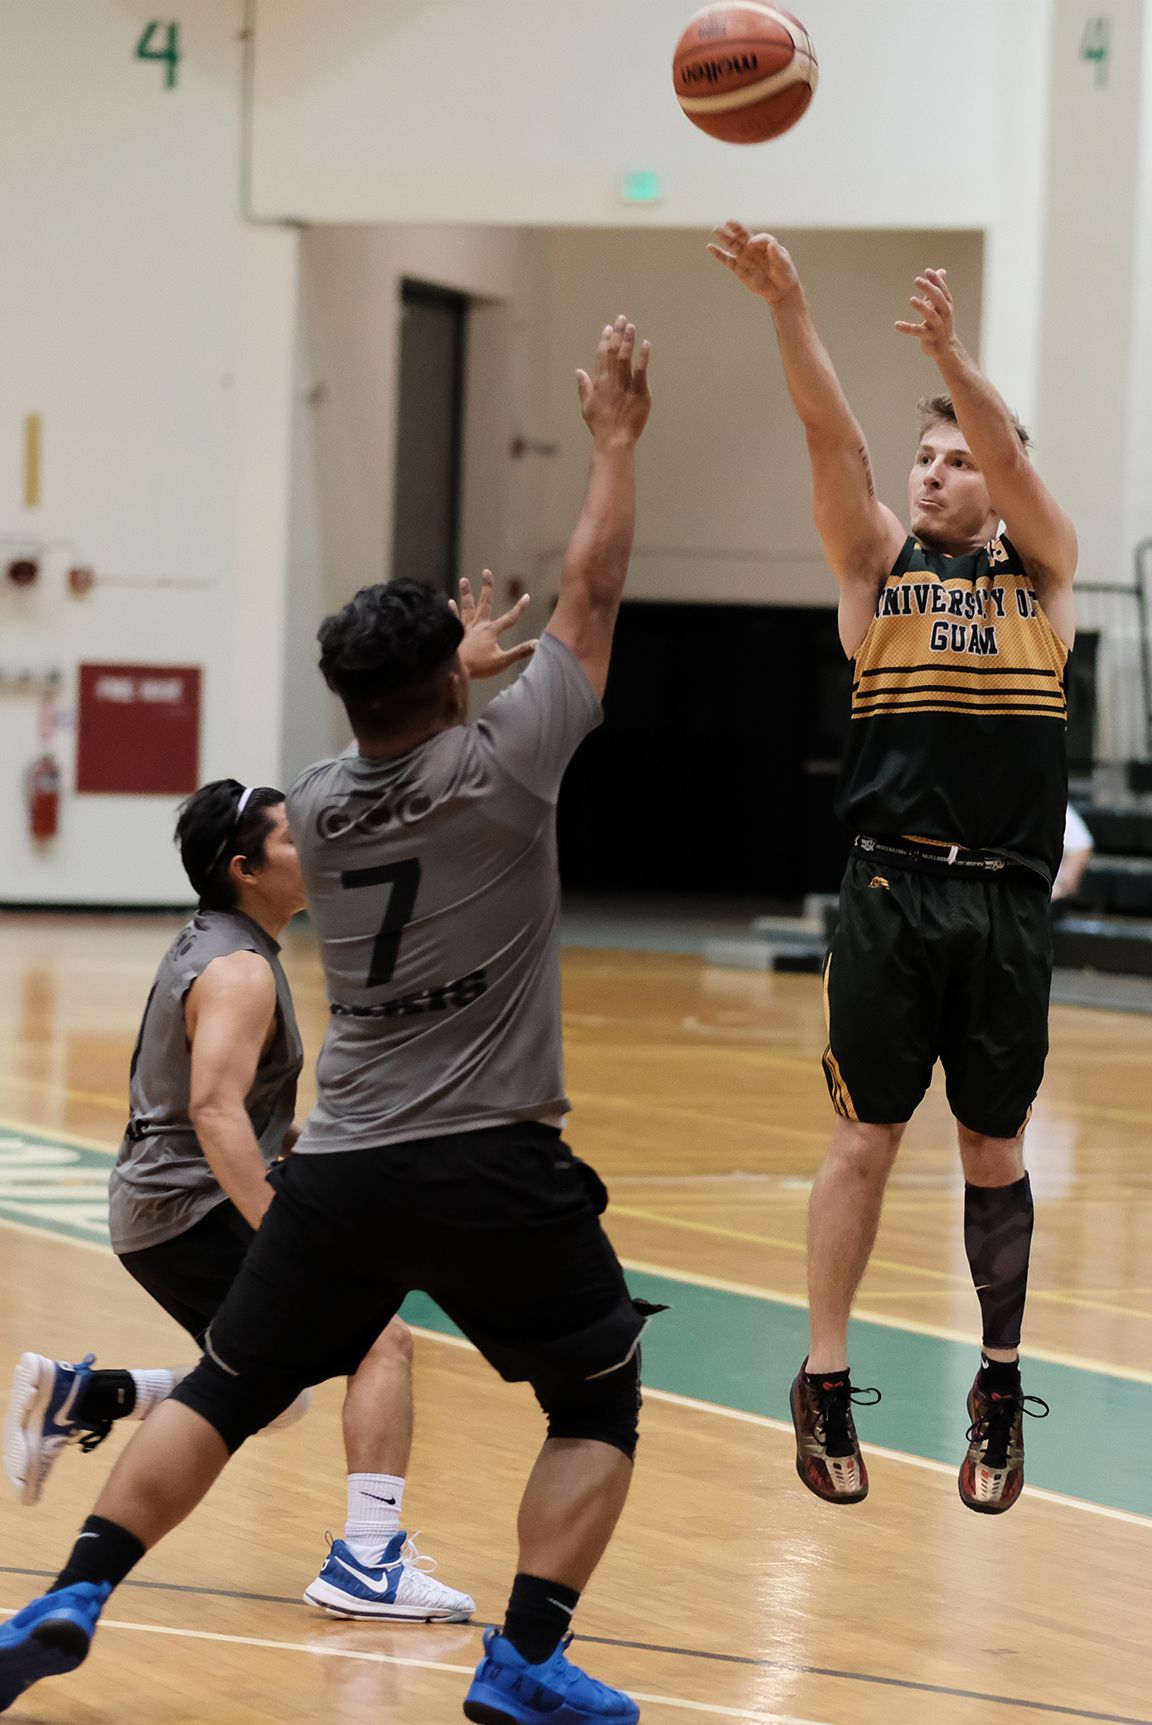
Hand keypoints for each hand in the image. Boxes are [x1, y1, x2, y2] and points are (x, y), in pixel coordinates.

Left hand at [451, 569, 536, 679]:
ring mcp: (466, 628)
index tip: (526, 596)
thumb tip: (538, 644)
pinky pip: (454, 619)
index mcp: (491, 631)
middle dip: (487, 587)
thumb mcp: (503, 661)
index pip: (509, 618)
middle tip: (486, 571)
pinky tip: (449, 601)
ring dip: (466, 593)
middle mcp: (478, 625)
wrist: (455, 670)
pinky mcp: (456, 633)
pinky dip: (452, 610)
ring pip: (467, 607)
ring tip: (464, 580)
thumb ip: (520, 652)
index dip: (519, 608)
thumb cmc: (479, 666)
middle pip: (485, 603)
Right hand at [576, 315, 651, 446]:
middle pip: (613, 352)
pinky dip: (643, 357)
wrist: (613, 440)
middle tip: (622, 319)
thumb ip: (584, 387)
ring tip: (631, 326)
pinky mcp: (639, 393)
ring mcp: (625, 386)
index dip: (605, 340)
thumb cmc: (600, 426)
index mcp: (599, 383)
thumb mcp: (587, 406)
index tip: (609, 327)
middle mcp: (611, 381)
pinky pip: (641, 371)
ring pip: (625, 358)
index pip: (601, 356)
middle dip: (617, 334)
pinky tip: (646, 345)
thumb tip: (578, 371)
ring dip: (628, 341)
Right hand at [707, 221, 801, 306]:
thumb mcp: (785, 264)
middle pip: (743, 235)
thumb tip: (771, 244)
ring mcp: (745, 258)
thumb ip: (777, 254)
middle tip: (728, 222)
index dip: (756, 240)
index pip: (759, 238)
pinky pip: (727, 260)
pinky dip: (718, 254)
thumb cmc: (785, 274)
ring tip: (715, 230)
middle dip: (736, 228)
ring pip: (733, 245)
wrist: (781, 290)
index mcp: (766, 244)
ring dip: (724, 237)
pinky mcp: (738, 269)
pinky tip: (710, 247)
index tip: (752, 245)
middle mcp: (753, 248)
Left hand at [895, 268, 958, 361]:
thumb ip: (937, 289)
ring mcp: (937, 326)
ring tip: (912, 299)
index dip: (936, 280)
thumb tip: (941, 271)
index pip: (942, 290)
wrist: (946, 348)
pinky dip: (907, 328)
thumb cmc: (941, 323)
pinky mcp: (928, 337)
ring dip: (922, 307)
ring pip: (930, 315)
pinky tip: (897, 324)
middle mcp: (944, 314)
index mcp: (946, 305)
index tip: (927, 271)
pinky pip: (917, 332)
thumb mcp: (940, 305)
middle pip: (938, 300)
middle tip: (917, 280)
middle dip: (928, 289)